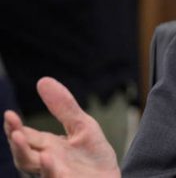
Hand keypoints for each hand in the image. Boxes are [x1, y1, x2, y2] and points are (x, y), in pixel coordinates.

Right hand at [3, 77, 120, 177]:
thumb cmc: (94, 157)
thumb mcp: (82, 126)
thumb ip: (64, 107)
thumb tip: (42, 80)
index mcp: (47, 147)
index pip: (25, 136)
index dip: (14, 127)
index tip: (9, 115)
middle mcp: (46, 162)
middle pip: (23, 153)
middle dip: (15, 140)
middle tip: (11, 125)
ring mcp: (55, 174)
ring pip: (32, 166)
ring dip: (23, 153)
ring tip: (18, 136)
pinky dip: (49, 170)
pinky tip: (48, 157)